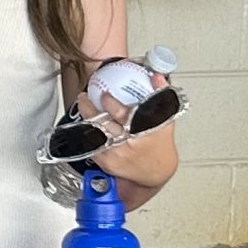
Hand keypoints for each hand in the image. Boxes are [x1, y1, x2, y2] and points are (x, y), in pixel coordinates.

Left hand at [93, 71, 179, 189]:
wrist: (156, 172)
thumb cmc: (160, 144)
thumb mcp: (165, 119)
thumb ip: (160, 95)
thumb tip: (156, 75)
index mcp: (142, 131)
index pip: (122, 114)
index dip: (110, 103)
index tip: (104, 95)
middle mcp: (127, 143)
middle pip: (102, 123)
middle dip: (89, 108)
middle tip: (84, 97)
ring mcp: (115, 154)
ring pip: (92, 133)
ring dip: (85, 118)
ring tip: (82, 105)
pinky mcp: (106, 162)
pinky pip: (91, 144)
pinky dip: (86, 131)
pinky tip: (85, 122)